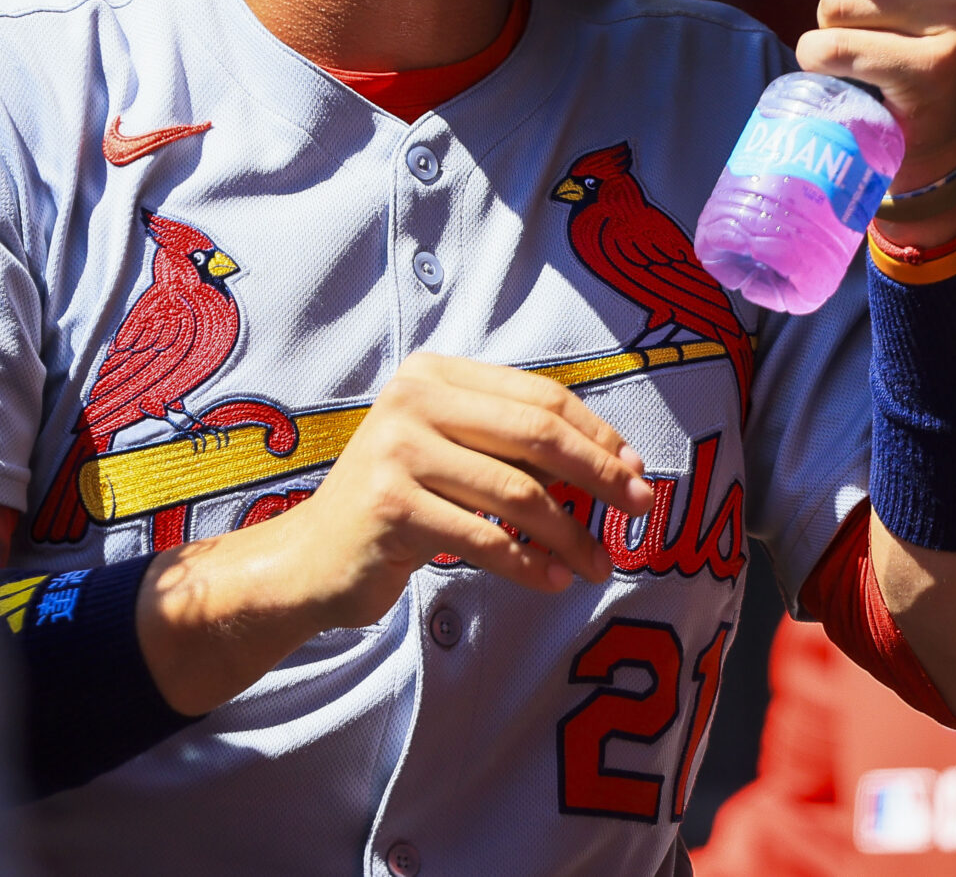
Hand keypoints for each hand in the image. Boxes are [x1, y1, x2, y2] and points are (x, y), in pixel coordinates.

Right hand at [136, 354, 655, 713]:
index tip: (637, 470)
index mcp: (434, 373)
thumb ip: (519, 448)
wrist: (312, 558)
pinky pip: (484, 539)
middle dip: (601, 475)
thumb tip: (626, 464)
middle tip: (643, 510)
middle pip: (537, 435)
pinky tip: (551, 581)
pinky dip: (528, 565)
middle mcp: (412, 399)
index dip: (597, 434)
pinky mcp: (390, 507)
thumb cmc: (402, 502)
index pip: (539, 396)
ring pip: (518, 494)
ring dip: (572, 534)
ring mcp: (396, 452)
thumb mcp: (454, 454)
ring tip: (600, 565)